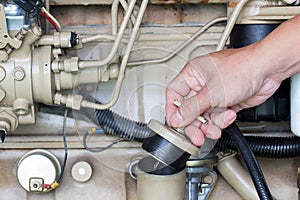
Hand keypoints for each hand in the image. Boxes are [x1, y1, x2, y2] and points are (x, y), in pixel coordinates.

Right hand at [166, 47, 281, 145]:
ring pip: (204, 117)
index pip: (174, 94)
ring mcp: (214, 94)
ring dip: (212, 123)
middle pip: (189, 110)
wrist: (267, 71)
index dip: (173, 110)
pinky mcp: (226, 102)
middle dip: (194, 124)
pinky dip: (223, 119)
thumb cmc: (242, 68)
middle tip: (197, 135)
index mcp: (193, 74)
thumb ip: (191, 108)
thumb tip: (176, 118)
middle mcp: (202, 84)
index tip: (175, 124)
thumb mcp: (211, 92)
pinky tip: (230, 113)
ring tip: (218, 123)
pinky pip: (218, 117)